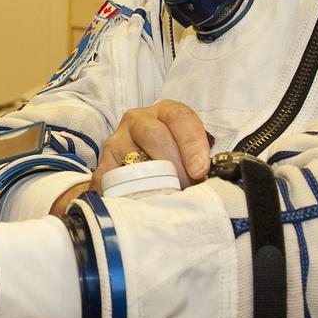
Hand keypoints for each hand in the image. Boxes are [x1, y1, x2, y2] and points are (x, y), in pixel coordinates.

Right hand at [49, 100, 211, 215]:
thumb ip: (202, 162)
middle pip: (154, 136)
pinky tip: (142, 205)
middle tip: (186, 188)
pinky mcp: (103, 166)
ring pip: (134, 159)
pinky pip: (111, 181)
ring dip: (154, 183)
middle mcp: (137, 120)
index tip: (200, 170)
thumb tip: (214, 186)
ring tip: (169, 199)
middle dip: (174, 166)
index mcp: (165, 111)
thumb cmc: (178, 159)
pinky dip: (128, 195)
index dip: (191, 143)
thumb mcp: (193, 152)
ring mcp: (117, 142)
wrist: (146, 164)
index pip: (179, 118)